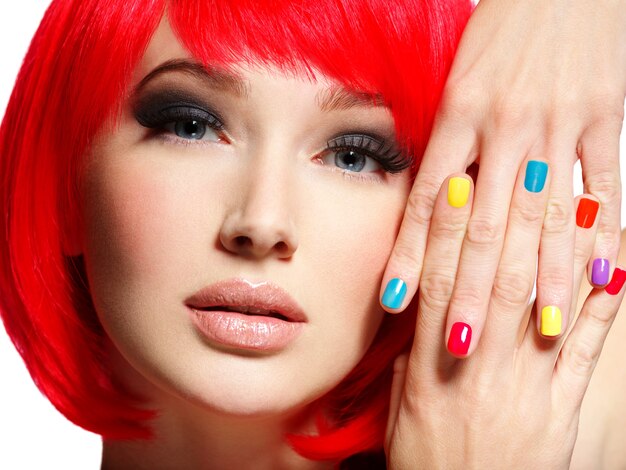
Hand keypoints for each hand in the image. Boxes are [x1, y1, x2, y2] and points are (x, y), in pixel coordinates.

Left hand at [379, 0, 625, 355]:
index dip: (409, 255)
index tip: (396, 303)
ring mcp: (556, 124)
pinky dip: (602, 232)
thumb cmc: (499, 35)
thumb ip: (448, 144)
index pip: (426, 202)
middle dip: (471, 288)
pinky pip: (603, 184)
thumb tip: (434, 204)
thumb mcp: (457, 82)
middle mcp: (503, 127)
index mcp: (457, 117)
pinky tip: (601, 276)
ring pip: (545, 215)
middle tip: (461, 343)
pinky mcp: (603, 117)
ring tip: (532, 330)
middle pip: (482, 224)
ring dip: (539, 277)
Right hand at [383, 168, 625, 468]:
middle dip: (511, 219)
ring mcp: (528, 385)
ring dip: (562, 248)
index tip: (458, 183)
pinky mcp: (564, 407)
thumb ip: (412, 358)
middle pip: (497, 280)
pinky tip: (615, 265)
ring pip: (546, 304)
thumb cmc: (429, 464)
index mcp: (433, 368)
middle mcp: (481, 367)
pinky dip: (604, 305)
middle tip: (524, 165)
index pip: (442, 283)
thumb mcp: (401, 411)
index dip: (450, 232)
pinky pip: (589, 350)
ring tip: (577, 196)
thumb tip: (420, 314)